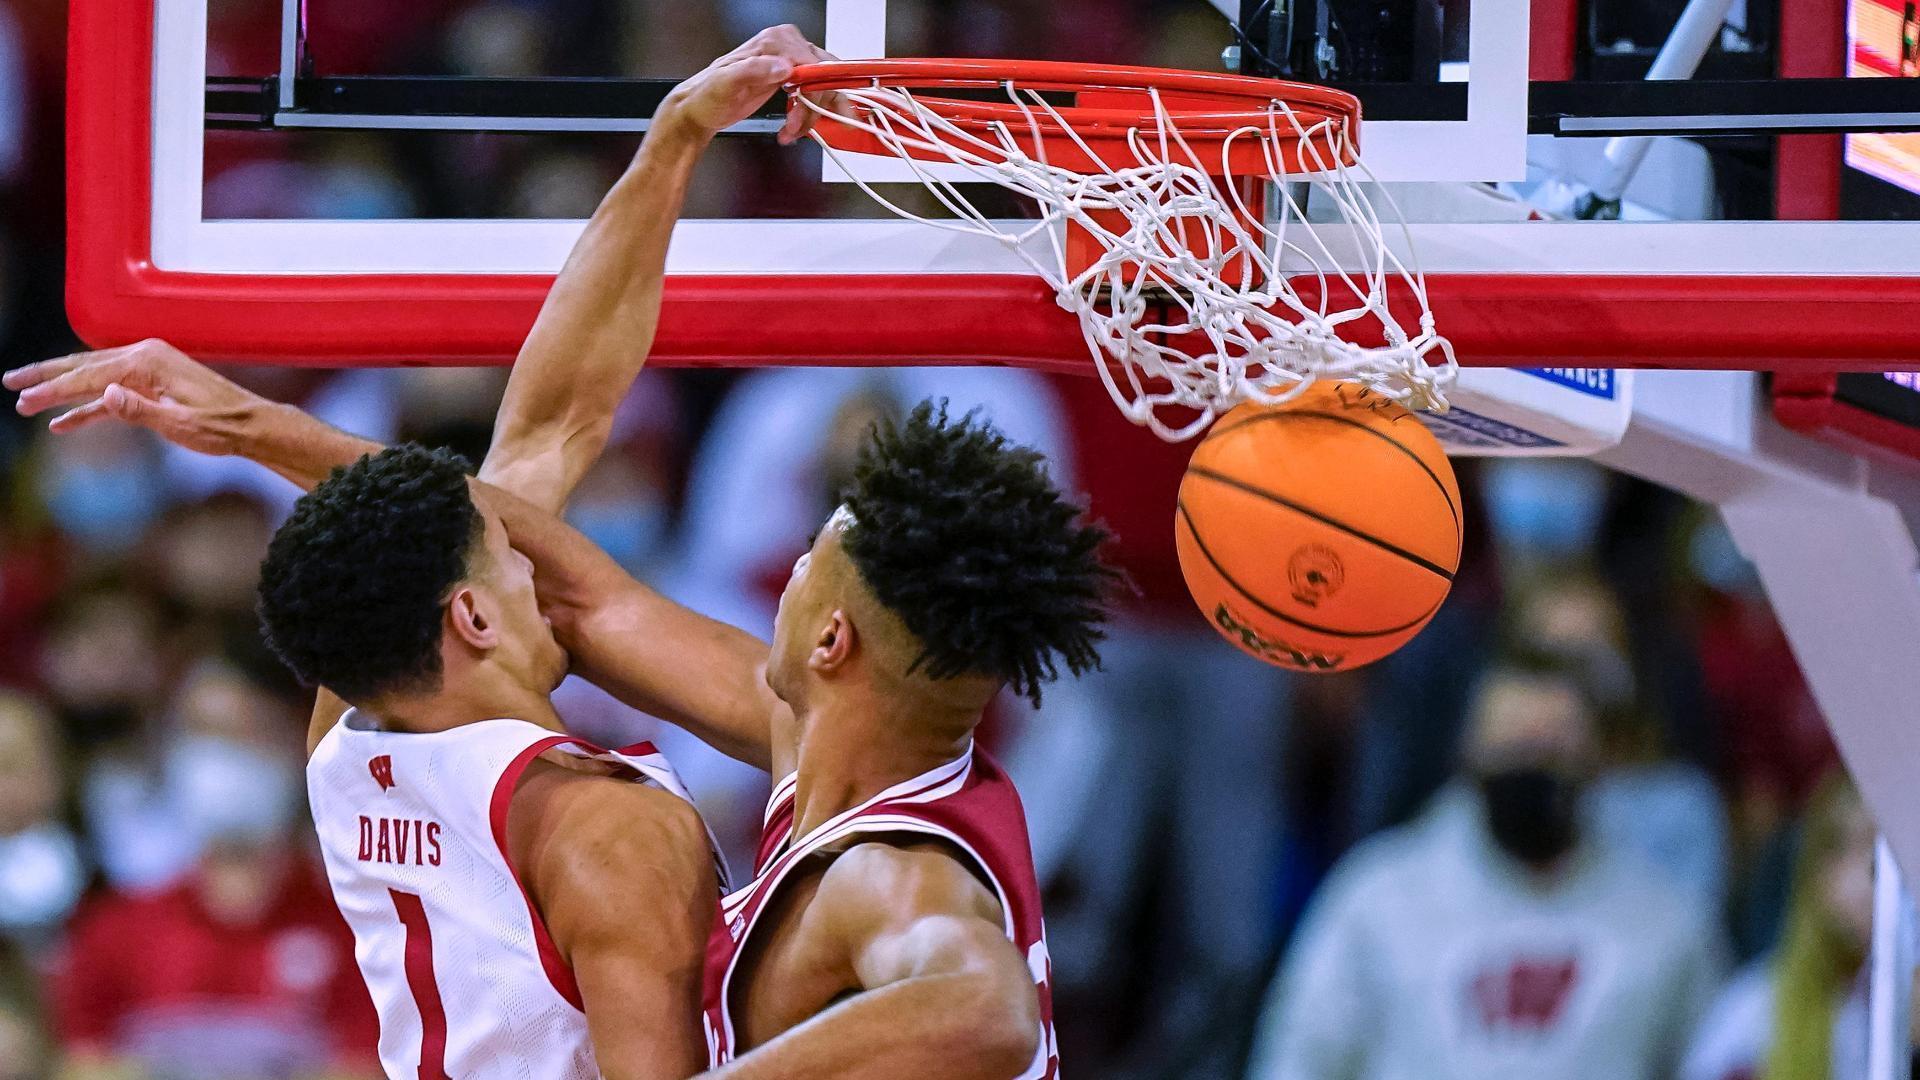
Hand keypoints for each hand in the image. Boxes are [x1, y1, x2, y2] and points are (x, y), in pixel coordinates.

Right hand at [4, 338, 264, 455]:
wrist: (251, 425)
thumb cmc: (220, 426)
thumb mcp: (179, 423)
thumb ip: (138, 410)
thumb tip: (104, 394)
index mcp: (148, 361)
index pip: (89, 375)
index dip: (54, 389)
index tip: (25, 401)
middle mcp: (145, 356)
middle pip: (83, 366)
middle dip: (45, 377)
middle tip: (9, 383)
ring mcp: (148, 369)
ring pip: (93, 377)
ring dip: (61, 390)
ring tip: (26, 401)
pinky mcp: (152, 384)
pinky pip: (112, 394)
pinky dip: (88, 407)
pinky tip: (64, 423)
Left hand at [665, 24, 839, 144]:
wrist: (700, 109)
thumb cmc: (708, 96)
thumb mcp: (725, 82)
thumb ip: (754, 70)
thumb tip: (783, 67)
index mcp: (772, 42)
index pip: (812, 63)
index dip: (812, 92)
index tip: (802, 112)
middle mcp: (785, 48)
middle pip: (822, 76)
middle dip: (813, 108)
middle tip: (794, 127)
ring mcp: (790, 63)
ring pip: (823, 88)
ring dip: (813, 116)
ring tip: (791, 131)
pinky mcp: (791, 80)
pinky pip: (816, 95)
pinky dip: (811, 116)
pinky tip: (794, 127)